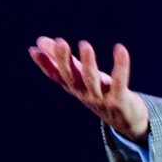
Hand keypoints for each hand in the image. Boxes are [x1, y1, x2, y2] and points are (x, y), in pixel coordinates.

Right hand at [29, 36, 149, 143]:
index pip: (56, 76)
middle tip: (60, 42)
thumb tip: (41, 40)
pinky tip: (120, 48)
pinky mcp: (120, 100)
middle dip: (64, 61)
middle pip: (71, 78)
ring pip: (92, 80)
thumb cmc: (101, 93)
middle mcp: (85, 94)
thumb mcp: (82, 77)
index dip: (45, 64)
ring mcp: (101, 99)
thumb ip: (65, 60)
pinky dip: (120, 66)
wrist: (127, 121)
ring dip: (87, 63)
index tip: (33, 50)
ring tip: (84, 44)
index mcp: (75, 88)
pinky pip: (120, 82)